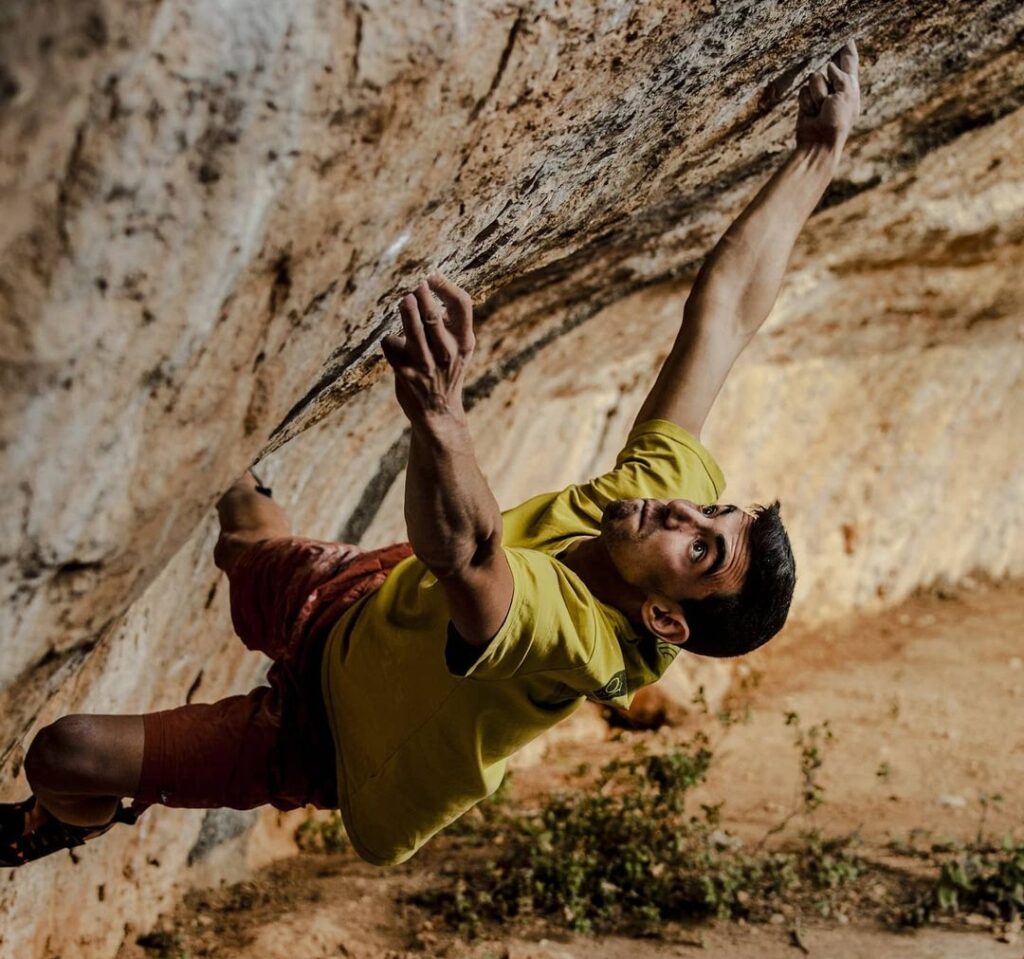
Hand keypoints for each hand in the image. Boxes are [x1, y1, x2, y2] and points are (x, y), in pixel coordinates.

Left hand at [381, 273, 475, 425]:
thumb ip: (450, 323)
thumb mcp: (458, 348)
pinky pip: (392, 346)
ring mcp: (427, 364)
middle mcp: (448, 352)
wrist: (438, 412)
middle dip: (423, 296)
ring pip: (414, 331)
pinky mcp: (406, 374)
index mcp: (464, 341)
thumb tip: (427, 286)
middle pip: (434, 317)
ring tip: (405, 299)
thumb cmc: (447, 371)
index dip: (446, 286)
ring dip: (407, 312)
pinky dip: (389, 341)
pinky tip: (393, 343)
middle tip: (416, 283)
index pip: (463, 305)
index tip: (433, 275)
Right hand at [796, 39, 859, 153]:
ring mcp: (820, 95)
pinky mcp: (807, 102)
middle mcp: (836, 88)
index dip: (847, 50)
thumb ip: (841, 76)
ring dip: (817, 94)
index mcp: (850, 86)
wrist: (819, 143)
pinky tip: (810, 114)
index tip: (847, 39)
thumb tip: (828, 67)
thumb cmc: (837, 121)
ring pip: (814, 78)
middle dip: (828, 74)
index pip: (849, 62)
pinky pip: (803, 91)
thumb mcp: (846, 95)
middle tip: (829, 77)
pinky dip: (806, 102)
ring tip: (820, 110)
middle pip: (829, 67)